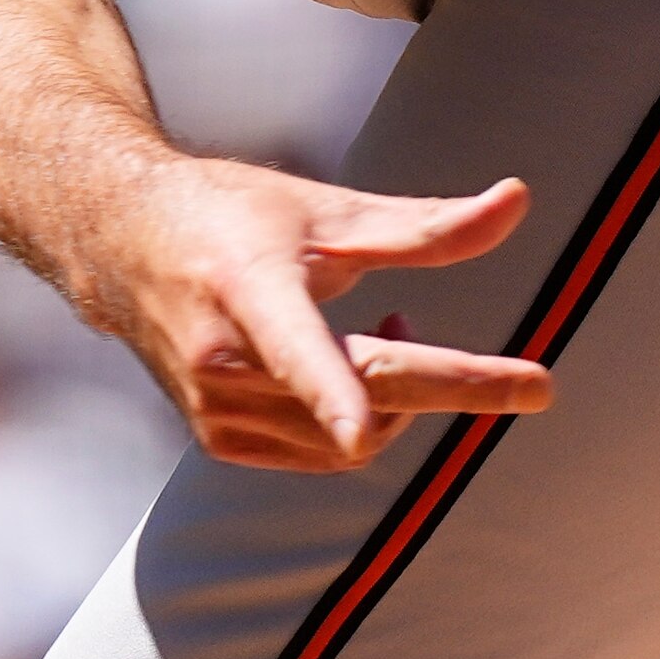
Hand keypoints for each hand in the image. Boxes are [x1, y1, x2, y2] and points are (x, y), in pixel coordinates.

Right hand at [68, 157, 549, 472]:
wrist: (123, 242)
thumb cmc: (233, 214)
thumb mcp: (328, 209)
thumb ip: (426, 226)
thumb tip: (518, 203)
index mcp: (247, 287)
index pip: (299, 349)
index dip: (334, 394)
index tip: (368, 425)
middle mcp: (223, 358)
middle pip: (363, 397)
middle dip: (451, 390)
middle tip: (537, 386)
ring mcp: (214, 408)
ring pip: (350, 441)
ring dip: (399, 396)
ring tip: (396, 324)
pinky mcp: (215, 438)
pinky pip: (319, 455)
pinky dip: (359, 421)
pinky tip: (352, 364)